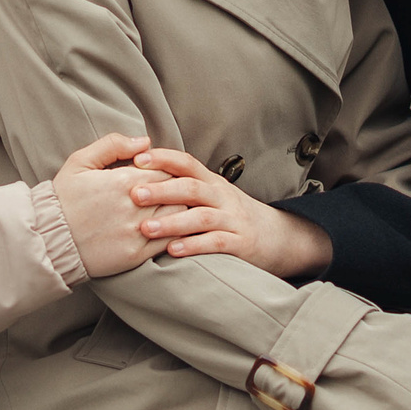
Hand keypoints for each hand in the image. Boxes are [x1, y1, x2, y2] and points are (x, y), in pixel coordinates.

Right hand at [52, 133, 167, 278]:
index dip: (166, 170)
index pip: (166, 169)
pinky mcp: (136, 254)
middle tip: (167, 191)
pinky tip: (167, 229)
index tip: (158, 174)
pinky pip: (169, 241)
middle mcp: (134, 206)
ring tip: (167, 209)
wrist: (48, 240)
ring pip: (178, 215)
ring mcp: (137, 232)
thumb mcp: (80, 162)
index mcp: (122, 180)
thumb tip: (145, 142)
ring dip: (176, 211)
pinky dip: (174, 233)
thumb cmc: (64, 198)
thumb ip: (113, 145)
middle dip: (175, 190)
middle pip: (176, 192)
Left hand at [128, 146, 332, 277]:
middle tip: (134, 194)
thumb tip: (140, 176)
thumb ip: (183, 186)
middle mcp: (222, 197)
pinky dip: (194, 246)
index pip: (187, 163)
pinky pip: (216, 243)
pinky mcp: (241, 244)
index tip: (137, 160)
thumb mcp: (211, 194)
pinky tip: (172, 250)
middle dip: (161, 190)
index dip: (163, 159)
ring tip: (146, 227)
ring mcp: (233, 220)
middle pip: (192, 188)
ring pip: (201, 217)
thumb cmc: (230, 215)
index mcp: (212, 182)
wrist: (276, 237)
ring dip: (172, 222)